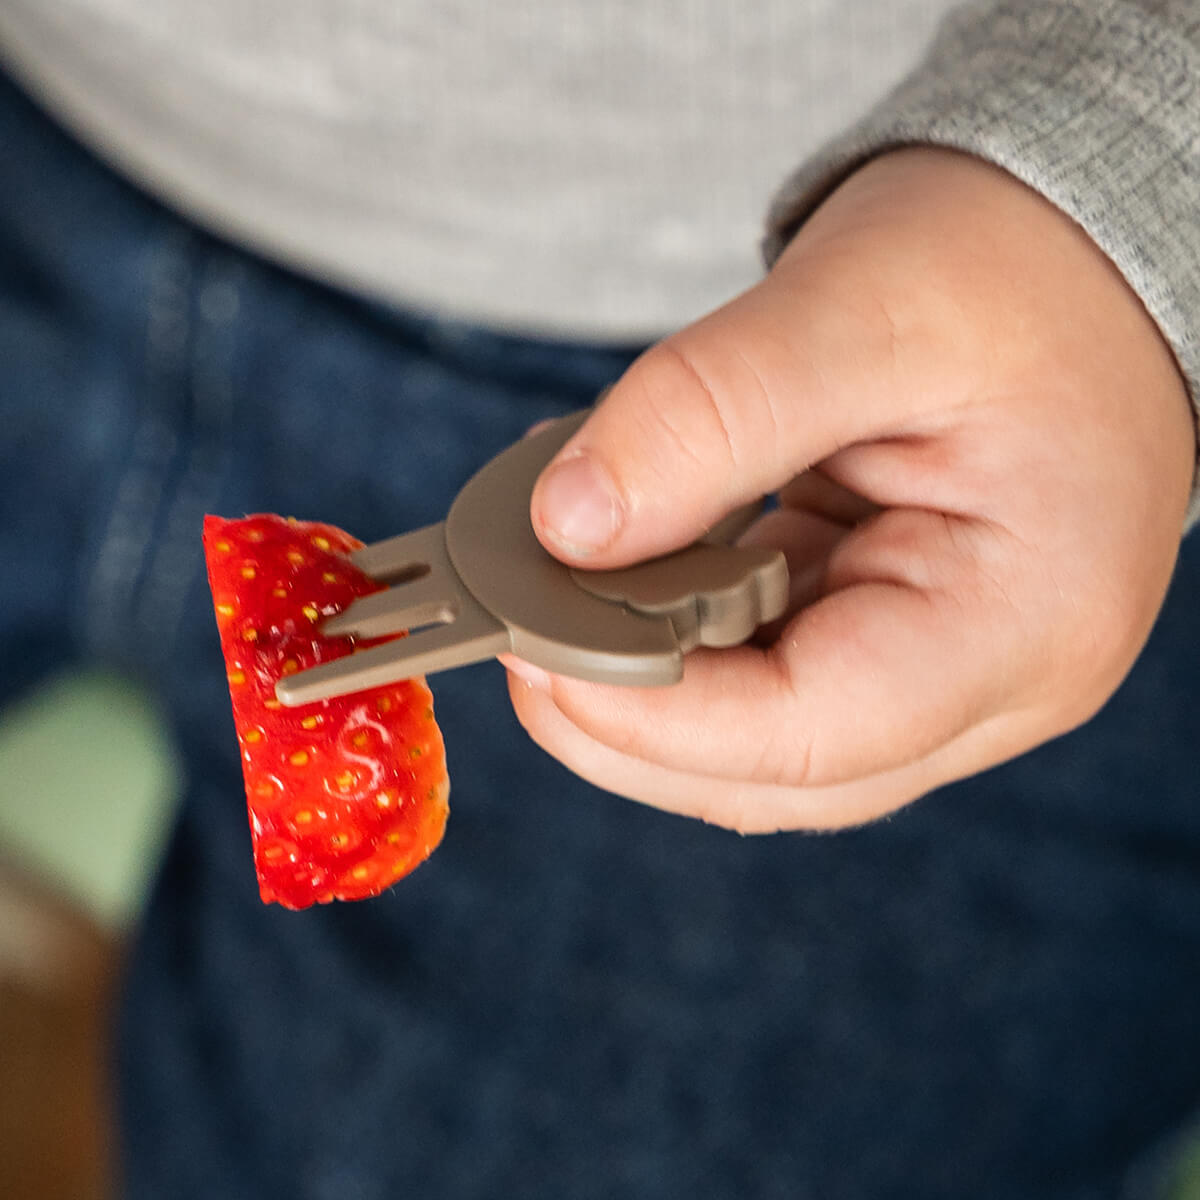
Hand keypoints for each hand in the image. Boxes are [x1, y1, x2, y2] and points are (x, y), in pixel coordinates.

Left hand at [504, 148, 1195, 831]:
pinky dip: (670, 632)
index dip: (651, 715)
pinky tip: (614, 559)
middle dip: (623, 720)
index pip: (814, 734)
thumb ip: (706, 415)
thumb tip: (567, 527)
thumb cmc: (1012, 259)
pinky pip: (758, 672)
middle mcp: (995, 682)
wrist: (1074, 250)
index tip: (522, 645)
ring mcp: (938, 670)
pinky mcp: (884, 635)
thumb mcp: (862, 303)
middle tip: (510, 631)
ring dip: (636, 681)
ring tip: (548, 585)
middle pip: (773, 773)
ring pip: (753, 739)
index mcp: (1026, 620)